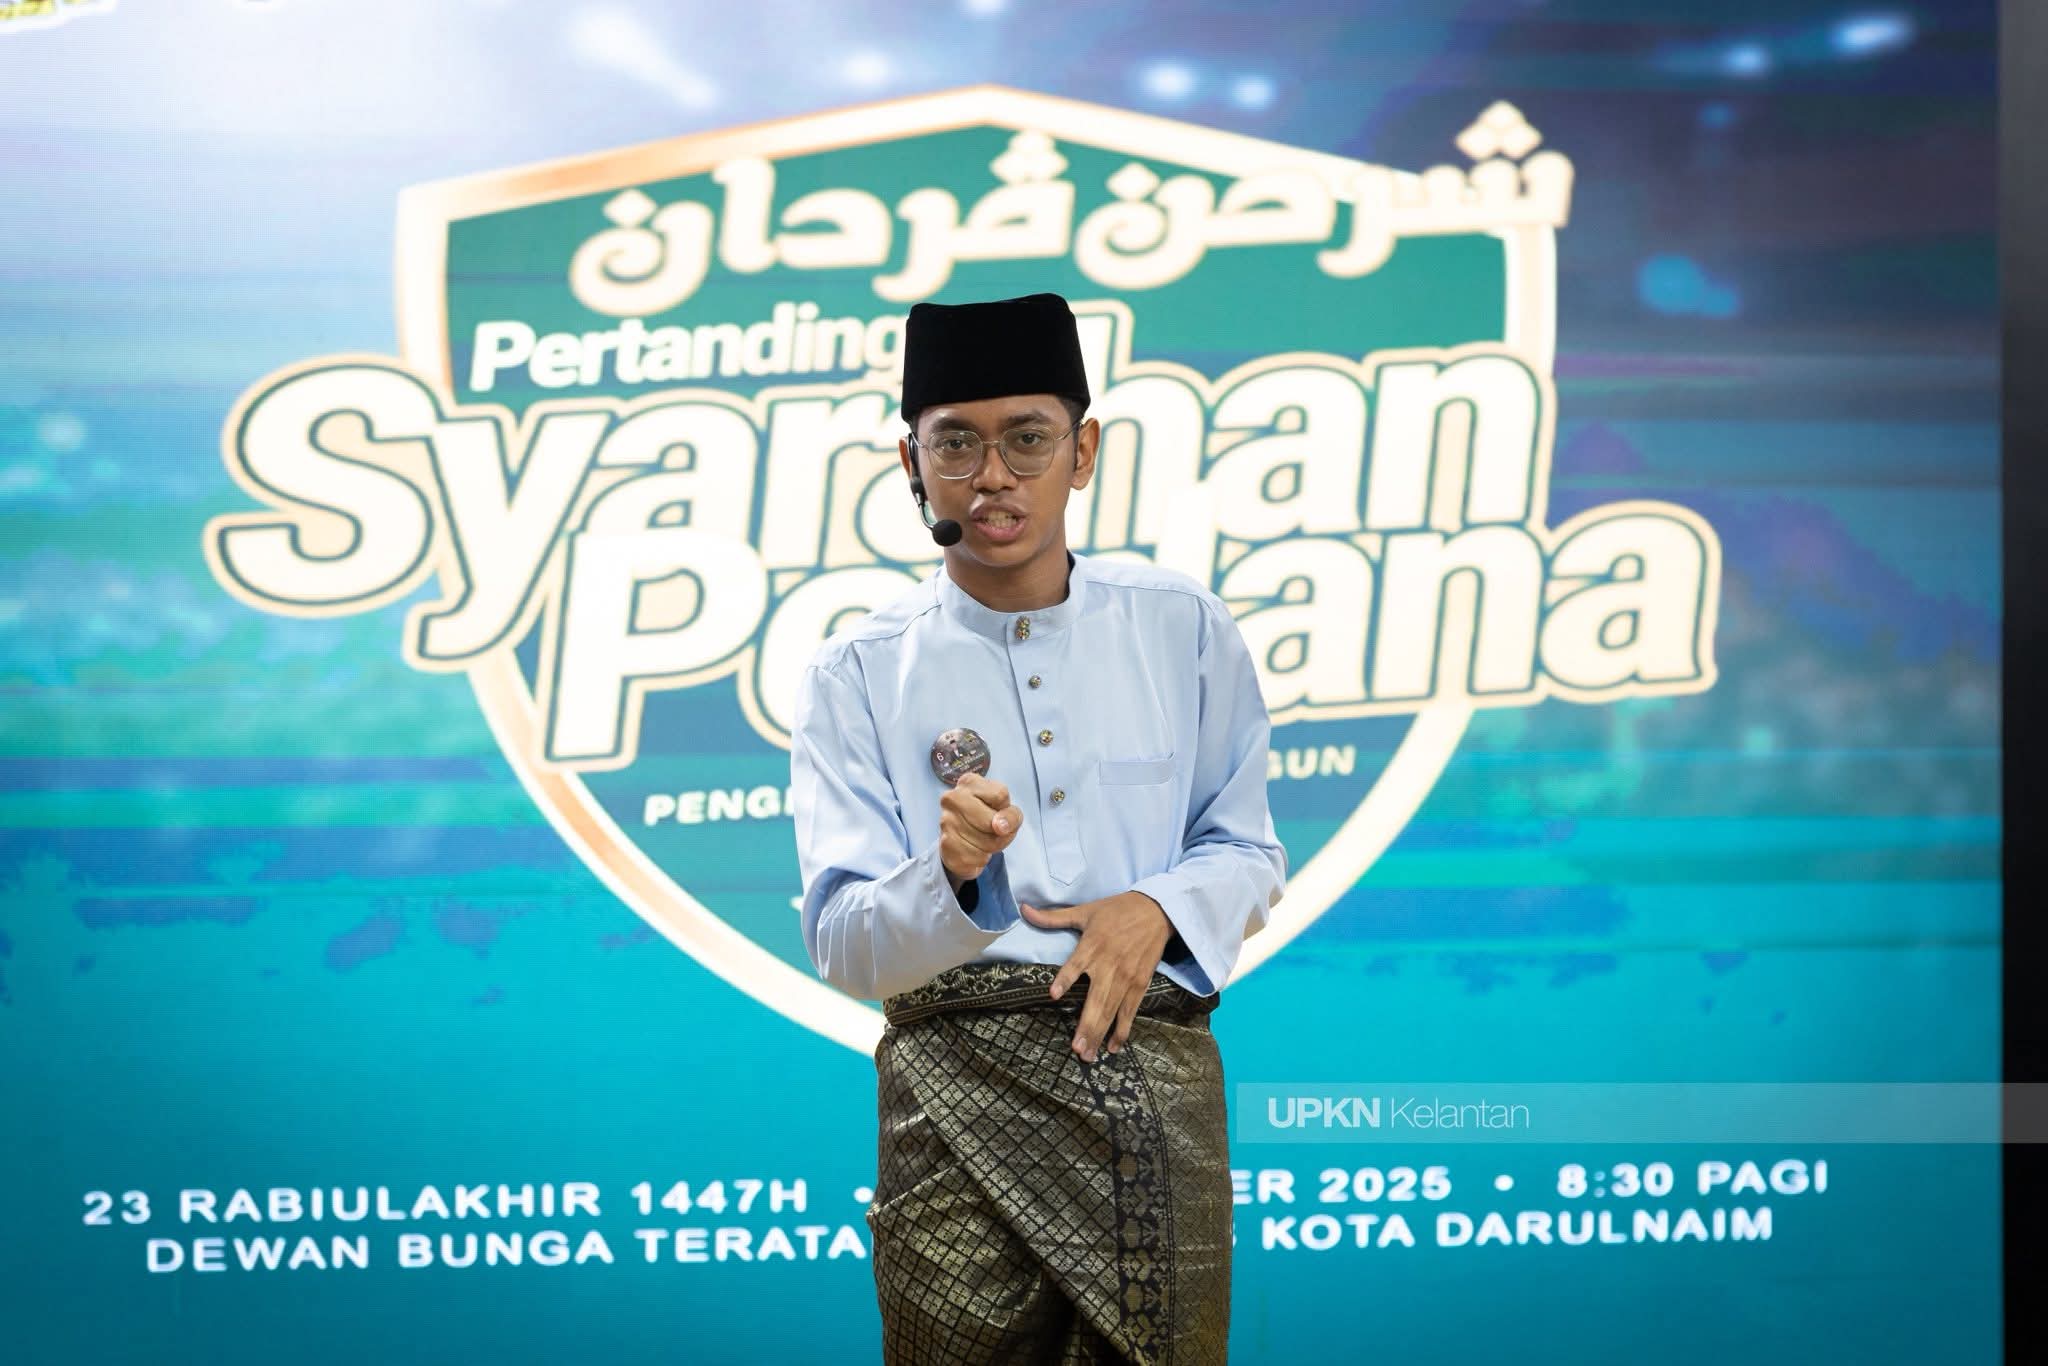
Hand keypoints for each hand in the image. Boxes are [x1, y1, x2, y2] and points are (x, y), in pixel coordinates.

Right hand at [939, 773, 1023, 886]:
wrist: (962, 842)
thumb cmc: (987, 819)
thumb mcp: (1008, 812)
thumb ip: (1011, 816)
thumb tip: (1000, 826)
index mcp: (969, 782)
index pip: (1000, 795)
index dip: (1006, 809)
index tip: (997, 810)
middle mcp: (952, 797)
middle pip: (992, 821)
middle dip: (1000, 832)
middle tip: (993, 831)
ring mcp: (946, 820)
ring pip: (985, 841)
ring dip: (991, 846)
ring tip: (983, 840)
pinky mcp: (945, 843)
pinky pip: (976, 855)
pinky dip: (980, 857)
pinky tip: (973, 849)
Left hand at [1019, 892, 1174, 1062]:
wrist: (1156, 911)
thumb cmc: (1116, 910)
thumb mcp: (1085, 911)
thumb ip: (1053, 917)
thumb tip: (1024, 909)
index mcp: (1093, 945)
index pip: (1076, 965)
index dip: (1065, 979)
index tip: (1053, 995)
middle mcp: (1110, 965)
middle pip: (1097, 999)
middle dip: (1087, 1026)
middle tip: (1076, 1048)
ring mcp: (1126, 977)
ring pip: (1112, 1011)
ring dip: (1100, 1034)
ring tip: (1089, 1055)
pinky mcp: (1140, 984)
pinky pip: (1130, 1011)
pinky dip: (1122, 1030)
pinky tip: (1113, 1047)